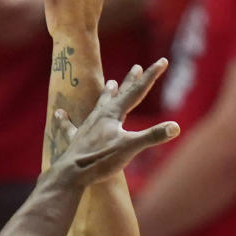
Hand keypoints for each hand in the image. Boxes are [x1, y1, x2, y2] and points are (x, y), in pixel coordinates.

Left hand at [48, 60, 177, 188]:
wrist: (71, 174)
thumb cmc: (100, 159)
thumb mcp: (130, 147)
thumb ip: (152, 136)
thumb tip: (175, 127)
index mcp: (113, 114)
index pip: (137, 91)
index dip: (151, 76)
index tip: (162, 61)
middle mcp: (99, 116)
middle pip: (119, 95)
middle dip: (130, 81)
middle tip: (137, 67)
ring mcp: (86, 127)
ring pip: (98, 106)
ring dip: (106, 95)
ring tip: (109, 84)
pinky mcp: (75, 141)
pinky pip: (69, 127)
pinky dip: (64, 120)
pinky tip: (59, 113)